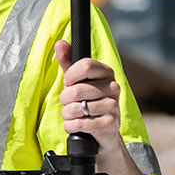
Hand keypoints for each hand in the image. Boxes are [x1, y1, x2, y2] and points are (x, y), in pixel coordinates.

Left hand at [54, 39, 122, 154]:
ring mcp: (114, 106)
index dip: (70, 75)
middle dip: (64, 98)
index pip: (85, 65)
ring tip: (72, 114)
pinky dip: (70, 126)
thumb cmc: (86, 101)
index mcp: (106, 73)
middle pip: (76, 89)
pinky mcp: (110, 124)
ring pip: (76, 107)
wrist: (102, 131)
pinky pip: (80, 123)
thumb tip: (60, 43)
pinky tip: (75, 125)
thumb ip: (67, 61)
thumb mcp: (76, 80)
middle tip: (69, 102)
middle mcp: (114, 87)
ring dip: (67, 114)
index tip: (69, 82)